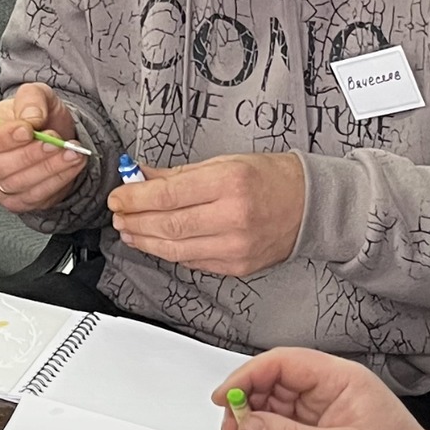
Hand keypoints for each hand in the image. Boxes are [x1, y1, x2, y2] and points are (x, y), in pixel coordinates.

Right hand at [0, 82, 89, 213]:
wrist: (51, 135)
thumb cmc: (33, 116)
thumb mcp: (34, 94)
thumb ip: (31, 99)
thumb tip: (32, 118)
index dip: (2, 138)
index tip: (27, 130)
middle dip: (31, 155)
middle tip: (55, 142)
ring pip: (18, 184)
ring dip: (49, 168)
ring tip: (71, 152)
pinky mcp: (15, 202)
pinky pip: (35, 196)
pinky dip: (57, 180)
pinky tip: (71, 164)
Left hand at [108, 152, 304, 275]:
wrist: (310, 206)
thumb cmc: (270, 179)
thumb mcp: (224, 162)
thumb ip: (179, 174)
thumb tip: (141, 176)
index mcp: (229, 182)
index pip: (167, 194)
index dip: (135, 198)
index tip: (118, 196)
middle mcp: (233, 217)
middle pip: (167, 225)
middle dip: (134, 220)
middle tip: (119, 214)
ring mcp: (235, 246)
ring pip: (175, 249)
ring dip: (145, 240)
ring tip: (130, 230)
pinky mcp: (236, 267)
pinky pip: (192, 262)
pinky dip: (169, 252)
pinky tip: (156, 242)